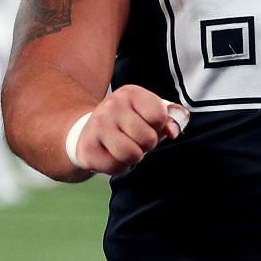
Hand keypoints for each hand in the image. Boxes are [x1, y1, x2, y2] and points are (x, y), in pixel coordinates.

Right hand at [67, 85, 187, 175]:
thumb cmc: (128, 123)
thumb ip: (172, 117)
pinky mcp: (87, 148)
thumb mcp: (151, 113)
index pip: (159, 116)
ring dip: (133, 158)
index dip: (158, 127)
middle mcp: (112, 105)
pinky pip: (115, 167)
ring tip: (125, 148)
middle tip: (135, 139)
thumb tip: (173, 131)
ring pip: (132, 155)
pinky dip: (119, 167)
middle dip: (146, 145)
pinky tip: (111, 155)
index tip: (147, 125)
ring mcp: (97, 126)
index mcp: (131, 93)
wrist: (88, 132)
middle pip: (148, 139)